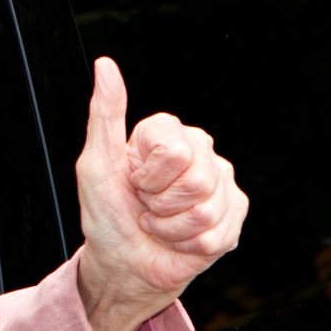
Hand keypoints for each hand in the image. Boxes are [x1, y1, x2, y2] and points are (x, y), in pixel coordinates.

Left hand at [75, 56, 245, 330]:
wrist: (123, 265)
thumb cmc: (106, 215)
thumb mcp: (95, 164)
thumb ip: (105, 113)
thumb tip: (105, 66)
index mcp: (170, 134)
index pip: (174, 149)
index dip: (147, 175)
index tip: (132, 182)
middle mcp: (201, 151)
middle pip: (196, 178)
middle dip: (161, 203)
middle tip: (146, 207)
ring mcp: (222, 183)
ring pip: (207, 208)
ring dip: (172, 227)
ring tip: (159, 224)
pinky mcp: (235, 216)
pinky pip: (218, 232)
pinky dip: (188, 244)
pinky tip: (179, 240)